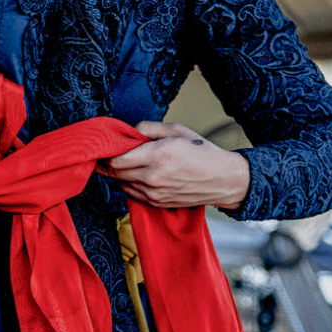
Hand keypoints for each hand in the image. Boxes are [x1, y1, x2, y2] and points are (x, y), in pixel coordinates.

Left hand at [107, 122, 249, 209]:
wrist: (222, 179)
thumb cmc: (202, 153)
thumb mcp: (178, 130)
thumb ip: (149, 128)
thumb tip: (130, 131)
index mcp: (158, 155)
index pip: (118, 159)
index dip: (109, 153)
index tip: (108, 147)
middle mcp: (153, 176)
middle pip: (116, 172)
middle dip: (110, 163)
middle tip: (110, 154)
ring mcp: (154, 193)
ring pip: (122, 184)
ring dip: (121, 174)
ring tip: (128, 163)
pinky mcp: (157, 203)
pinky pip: (132, 194)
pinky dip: (130, 184)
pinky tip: (139, 175)